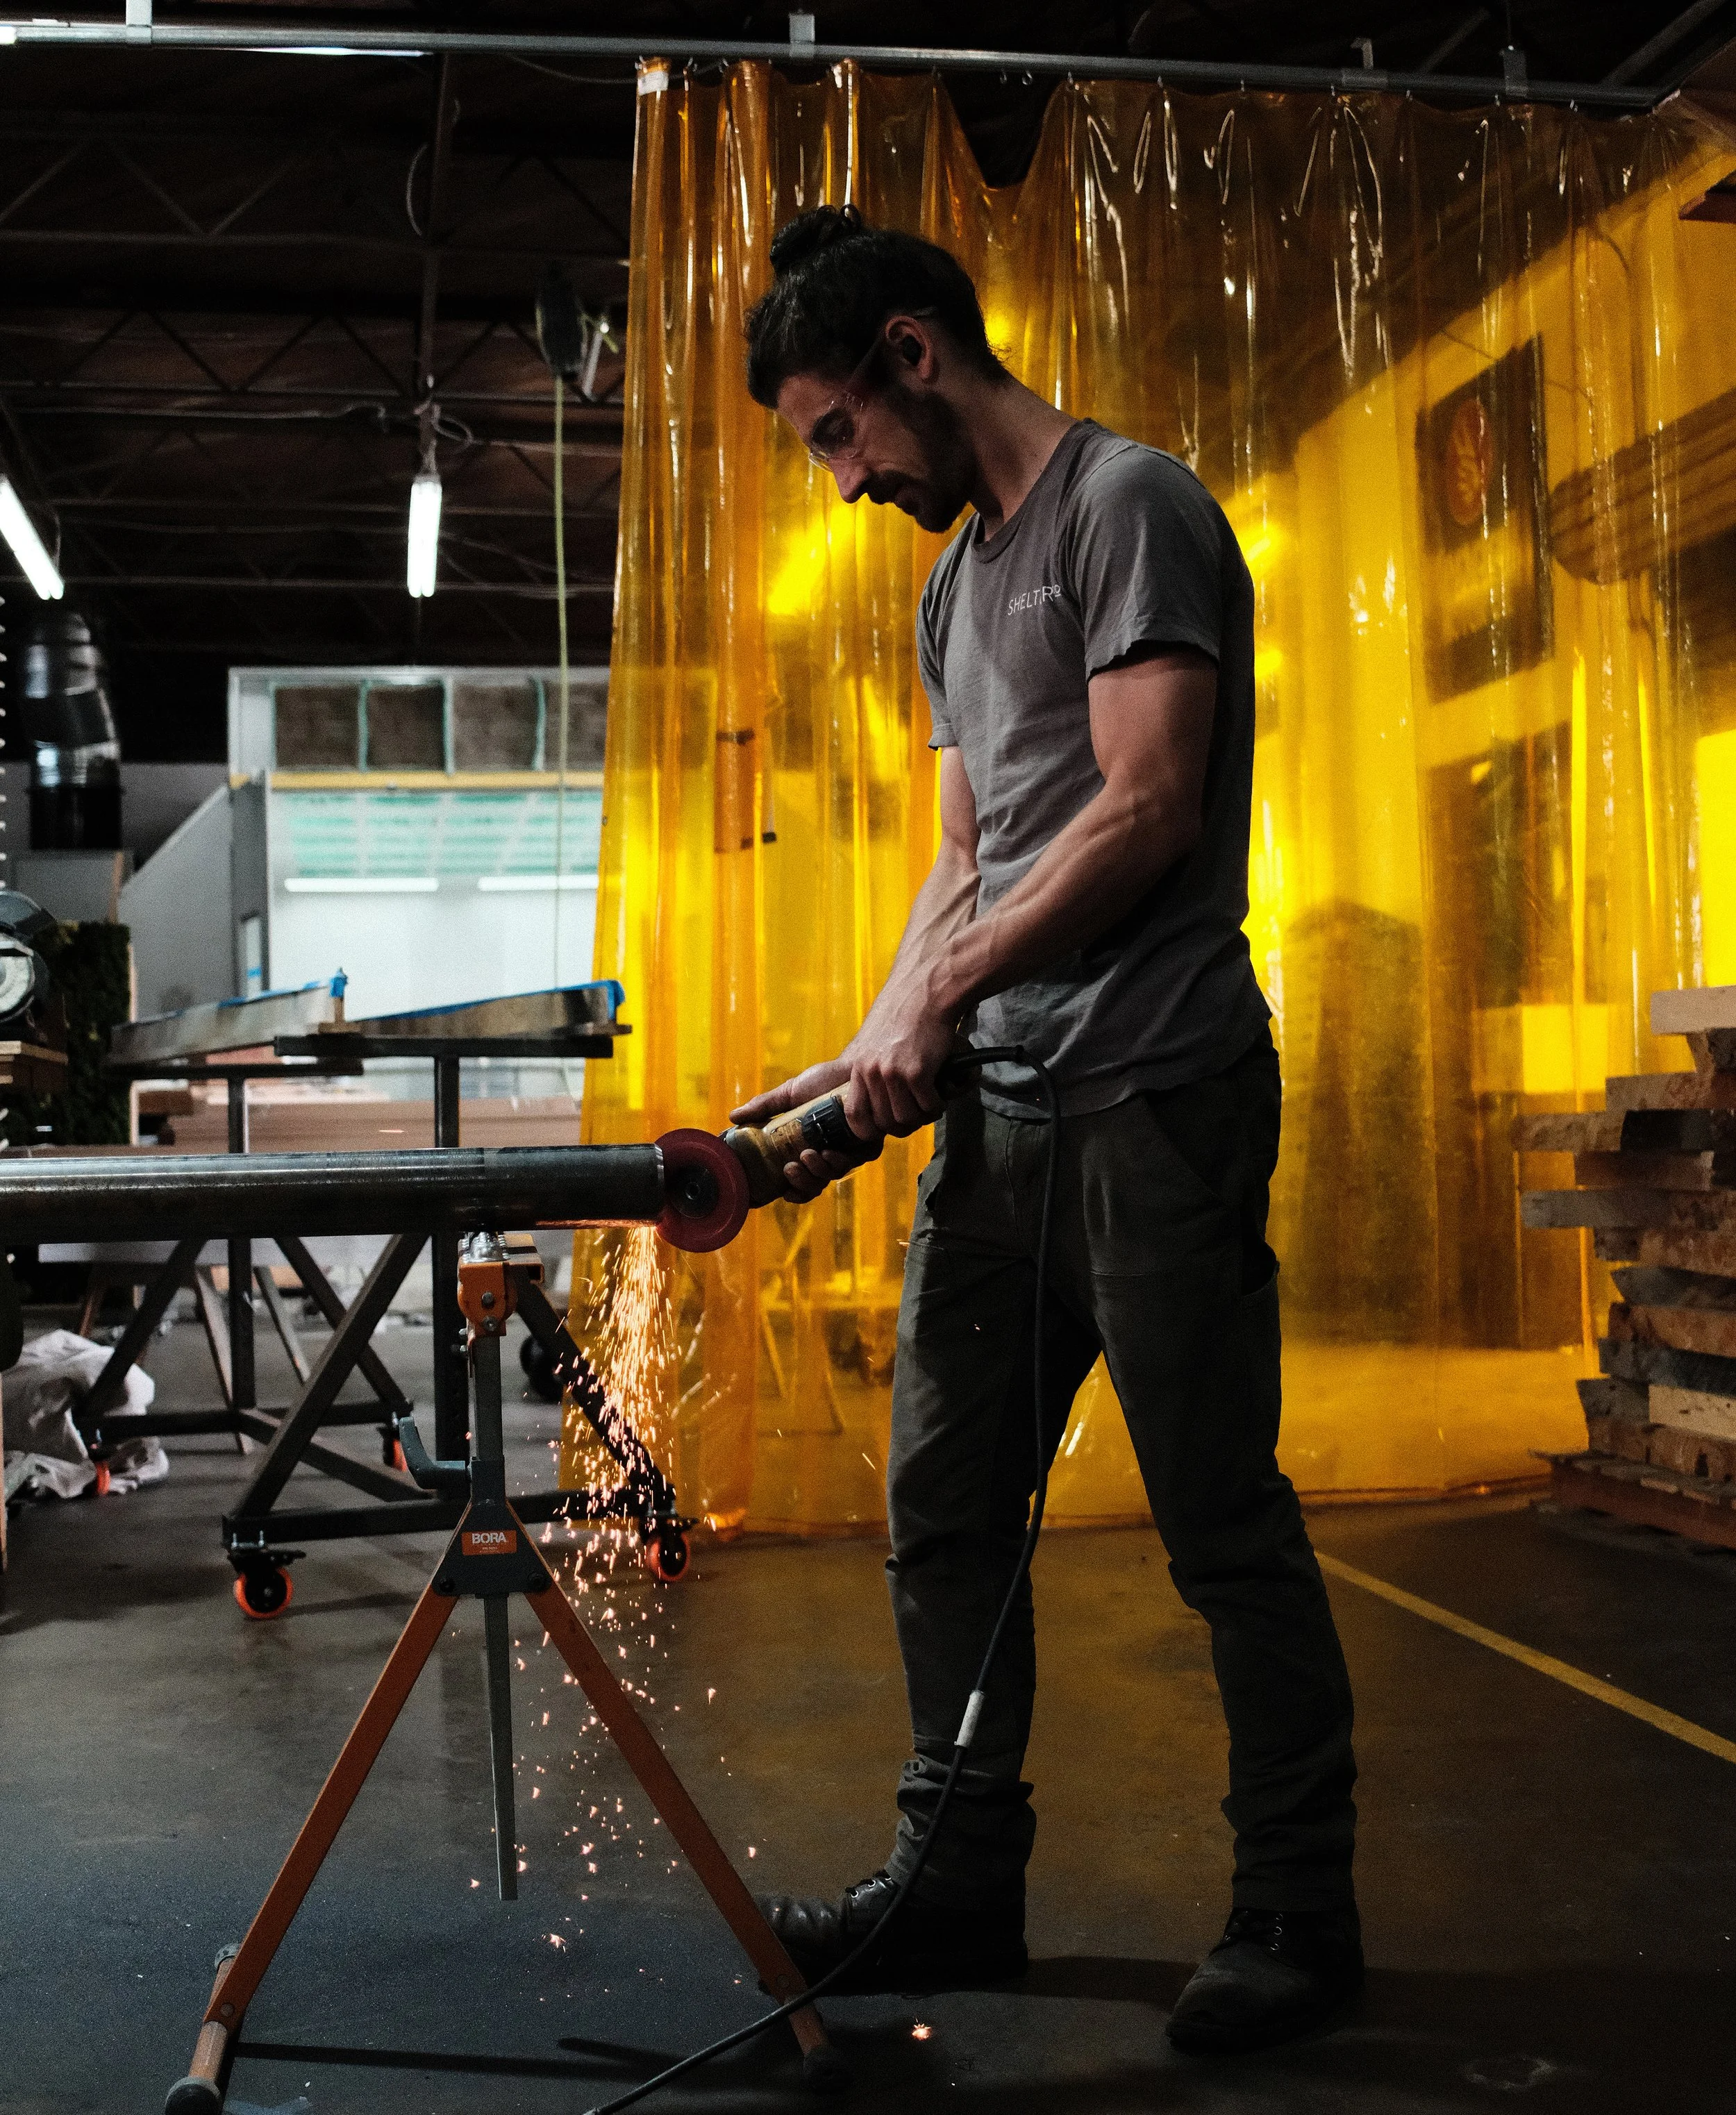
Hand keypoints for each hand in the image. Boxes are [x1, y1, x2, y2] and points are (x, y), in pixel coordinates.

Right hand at [729, 1057, 862, 1203]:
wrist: (851, 1067)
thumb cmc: (822, 1081)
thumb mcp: (789, 1094)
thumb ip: (764, 1107)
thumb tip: (733, 1117)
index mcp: (807, 1149)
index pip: (798, 1182)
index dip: (790, 1192)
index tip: (779, 1191)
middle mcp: (827, 1155)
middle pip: (814, 1186)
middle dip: (802, 1183)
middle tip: (790, 1168)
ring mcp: (848, 1153)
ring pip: (831, 1176)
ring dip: (818, 1171)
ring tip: (808, 1155)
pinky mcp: (867, 1147)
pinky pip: (853, 1164)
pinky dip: (838, 1161)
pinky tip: (829, 1151)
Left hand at [839, 974, 956, 1137]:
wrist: (925, 993)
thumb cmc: (904, 1016)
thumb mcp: (874, 1043)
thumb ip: (870, 1070)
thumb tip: (876, 1099)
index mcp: (859, 1068)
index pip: (854, 1117)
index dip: (870, 1130)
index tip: (885, 1128)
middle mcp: (872, 1073)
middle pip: (885, 1123)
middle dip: (903, 1125)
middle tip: (917, 1114)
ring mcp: (893, 1074)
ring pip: (907, 1119)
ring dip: (922, 1116)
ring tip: (930, 1103)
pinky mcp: (917, 1073)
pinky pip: (928, 1106)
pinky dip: (937, 1106)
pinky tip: (941, 1094)